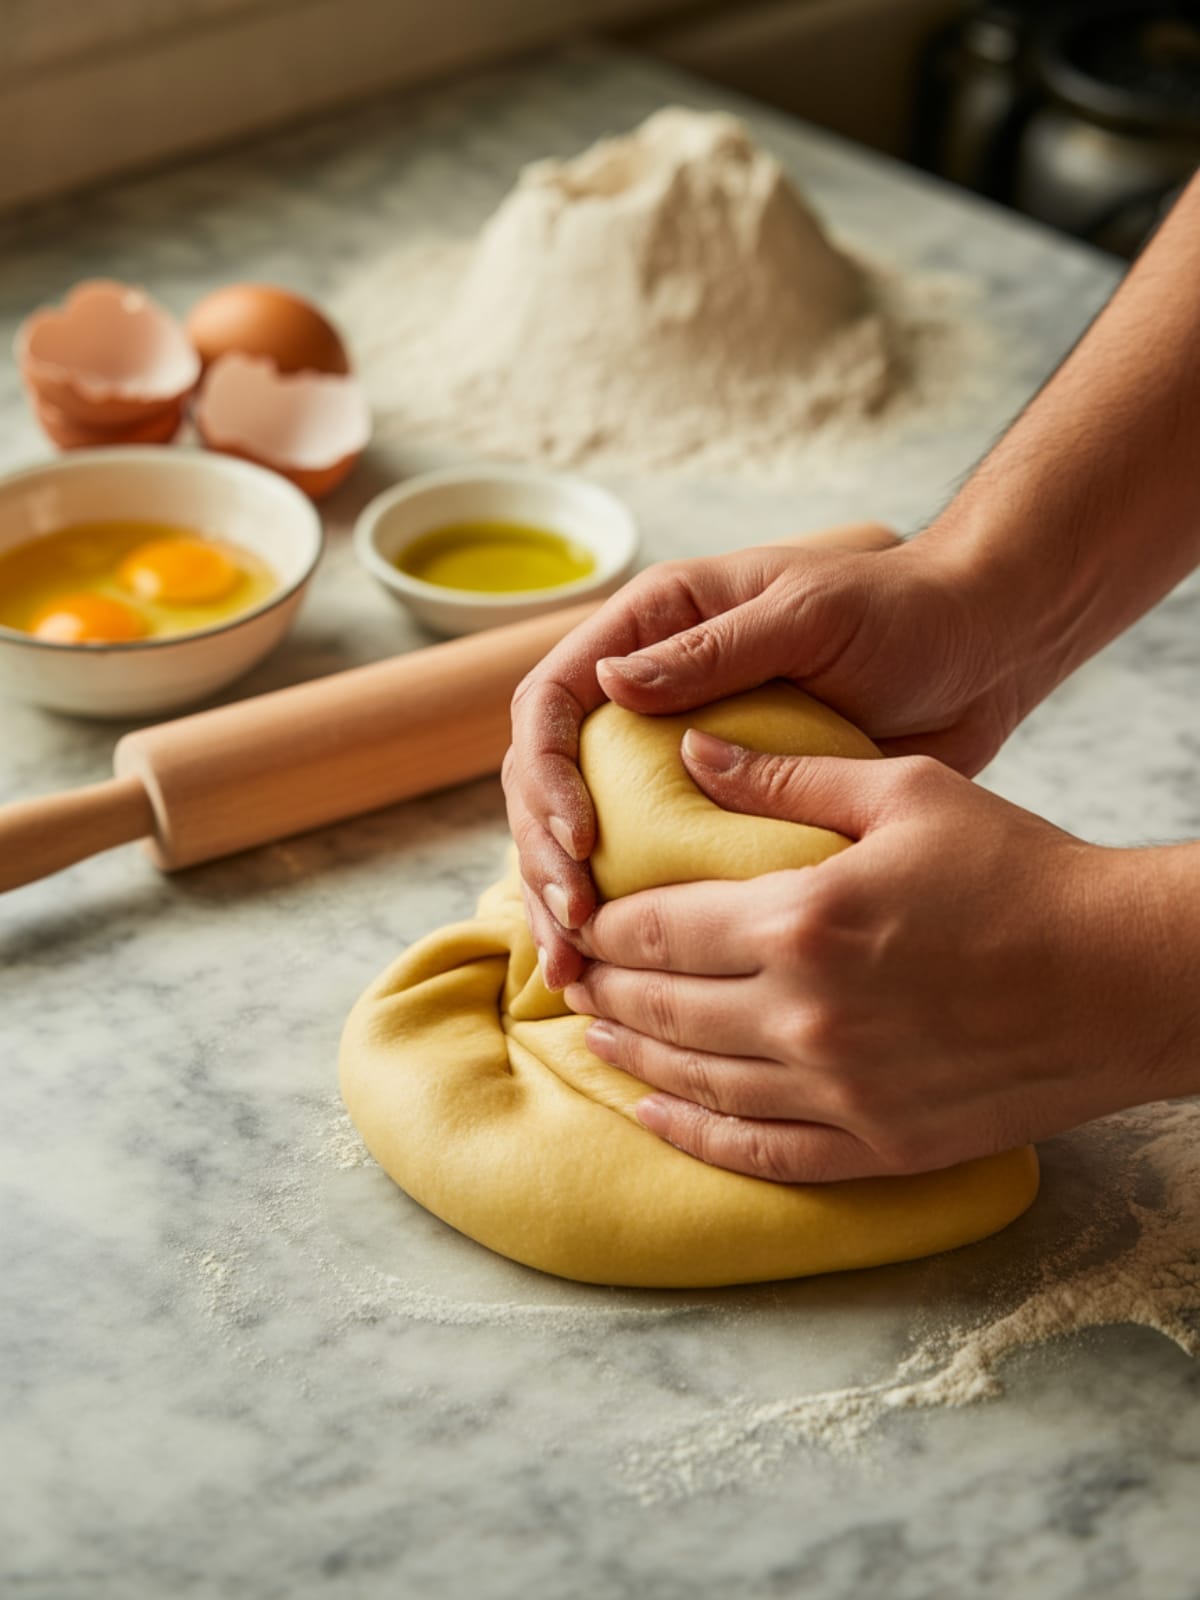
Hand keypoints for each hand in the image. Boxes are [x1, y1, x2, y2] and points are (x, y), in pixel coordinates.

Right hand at [505, 539, 1025, 989]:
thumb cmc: (900, 611)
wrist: (979, 653)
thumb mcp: (805, 616)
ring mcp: (677, 760)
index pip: (551, 702)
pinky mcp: (719, 813)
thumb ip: (711, 651)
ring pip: (586, 837)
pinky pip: (654, 869)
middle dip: (544, 858)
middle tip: (573, 930)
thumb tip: (609, 684)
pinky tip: (629, 977)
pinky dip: (635, 922)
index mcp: (652, 630)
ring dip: (570, 903)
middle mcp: (648, 696)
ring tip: (576, 973)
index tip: (580, 843)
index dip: (547, 776)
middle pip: (551, 782)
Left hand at [563, 733, 1196, 1181]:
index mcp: (802, 922)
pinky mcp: (878, 1145)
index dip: (605, 924)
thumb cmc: (1023, 869)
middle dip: (605, 987)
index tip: (579, 917)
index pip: (659, 929)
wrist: (1127, 975)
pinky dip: (692, 1137)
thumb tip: (692, 750)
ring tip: (592, 1034)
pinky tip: (651, 1114)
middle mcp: (805, 1017)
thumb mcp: (906, 792)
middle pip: (662, 1007)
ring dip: (631, 1056)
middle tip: (571, 973)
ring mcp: (839, 1092)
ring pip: (695, 1082)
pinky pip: (758, 1152)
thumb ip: (786, 772)